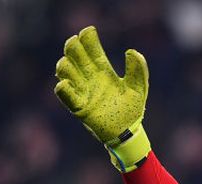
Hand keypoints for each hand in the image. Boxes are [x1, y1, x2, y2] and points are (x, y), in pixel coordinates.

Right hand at [54, 26, 150, 170]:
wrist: (128, 133)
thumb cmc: (130, 109)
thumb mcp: (138, 89)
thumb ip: (138, 71)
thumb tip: (131, 51)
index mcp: (103, 69)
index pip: (90, 47)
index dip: (87, 38)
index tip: (89, 32)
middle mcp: (89, 77)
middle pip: (74, 54)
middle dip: (72, 46)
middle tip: (77, 44)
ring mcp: (82, 90)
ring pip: (64, 70)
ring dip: (65, 65)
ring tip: (72, 66)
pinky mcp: (79, 107)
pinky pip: (65, 95)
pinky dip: (63, 88)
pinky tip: (66, 84)